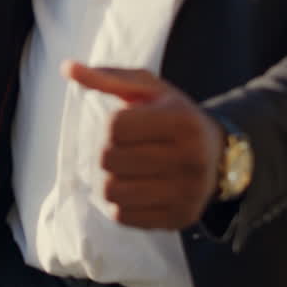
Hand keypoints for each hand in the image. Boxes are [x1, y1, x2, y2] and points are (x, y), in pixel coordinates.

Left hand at [64, 62, 223, 230]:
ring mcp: (188, 192)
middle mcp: (191, 158)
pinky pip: (124, 216)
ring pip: (112, 192)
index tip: (123, 126)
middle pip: (109, 160)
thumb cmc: (172, 115)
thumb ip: (107, 78)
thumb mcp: (148, 89)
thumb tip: (67, 67)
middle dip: (107, 153)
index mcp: (182, 120)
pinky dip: (120, 203)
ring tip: (124, 170)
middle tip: (121, 150)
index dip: (109, 127)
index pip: (115, 127)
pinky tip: (135, 188)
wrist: (218, 154)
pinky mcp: (180, 218)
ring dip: (110, 179)